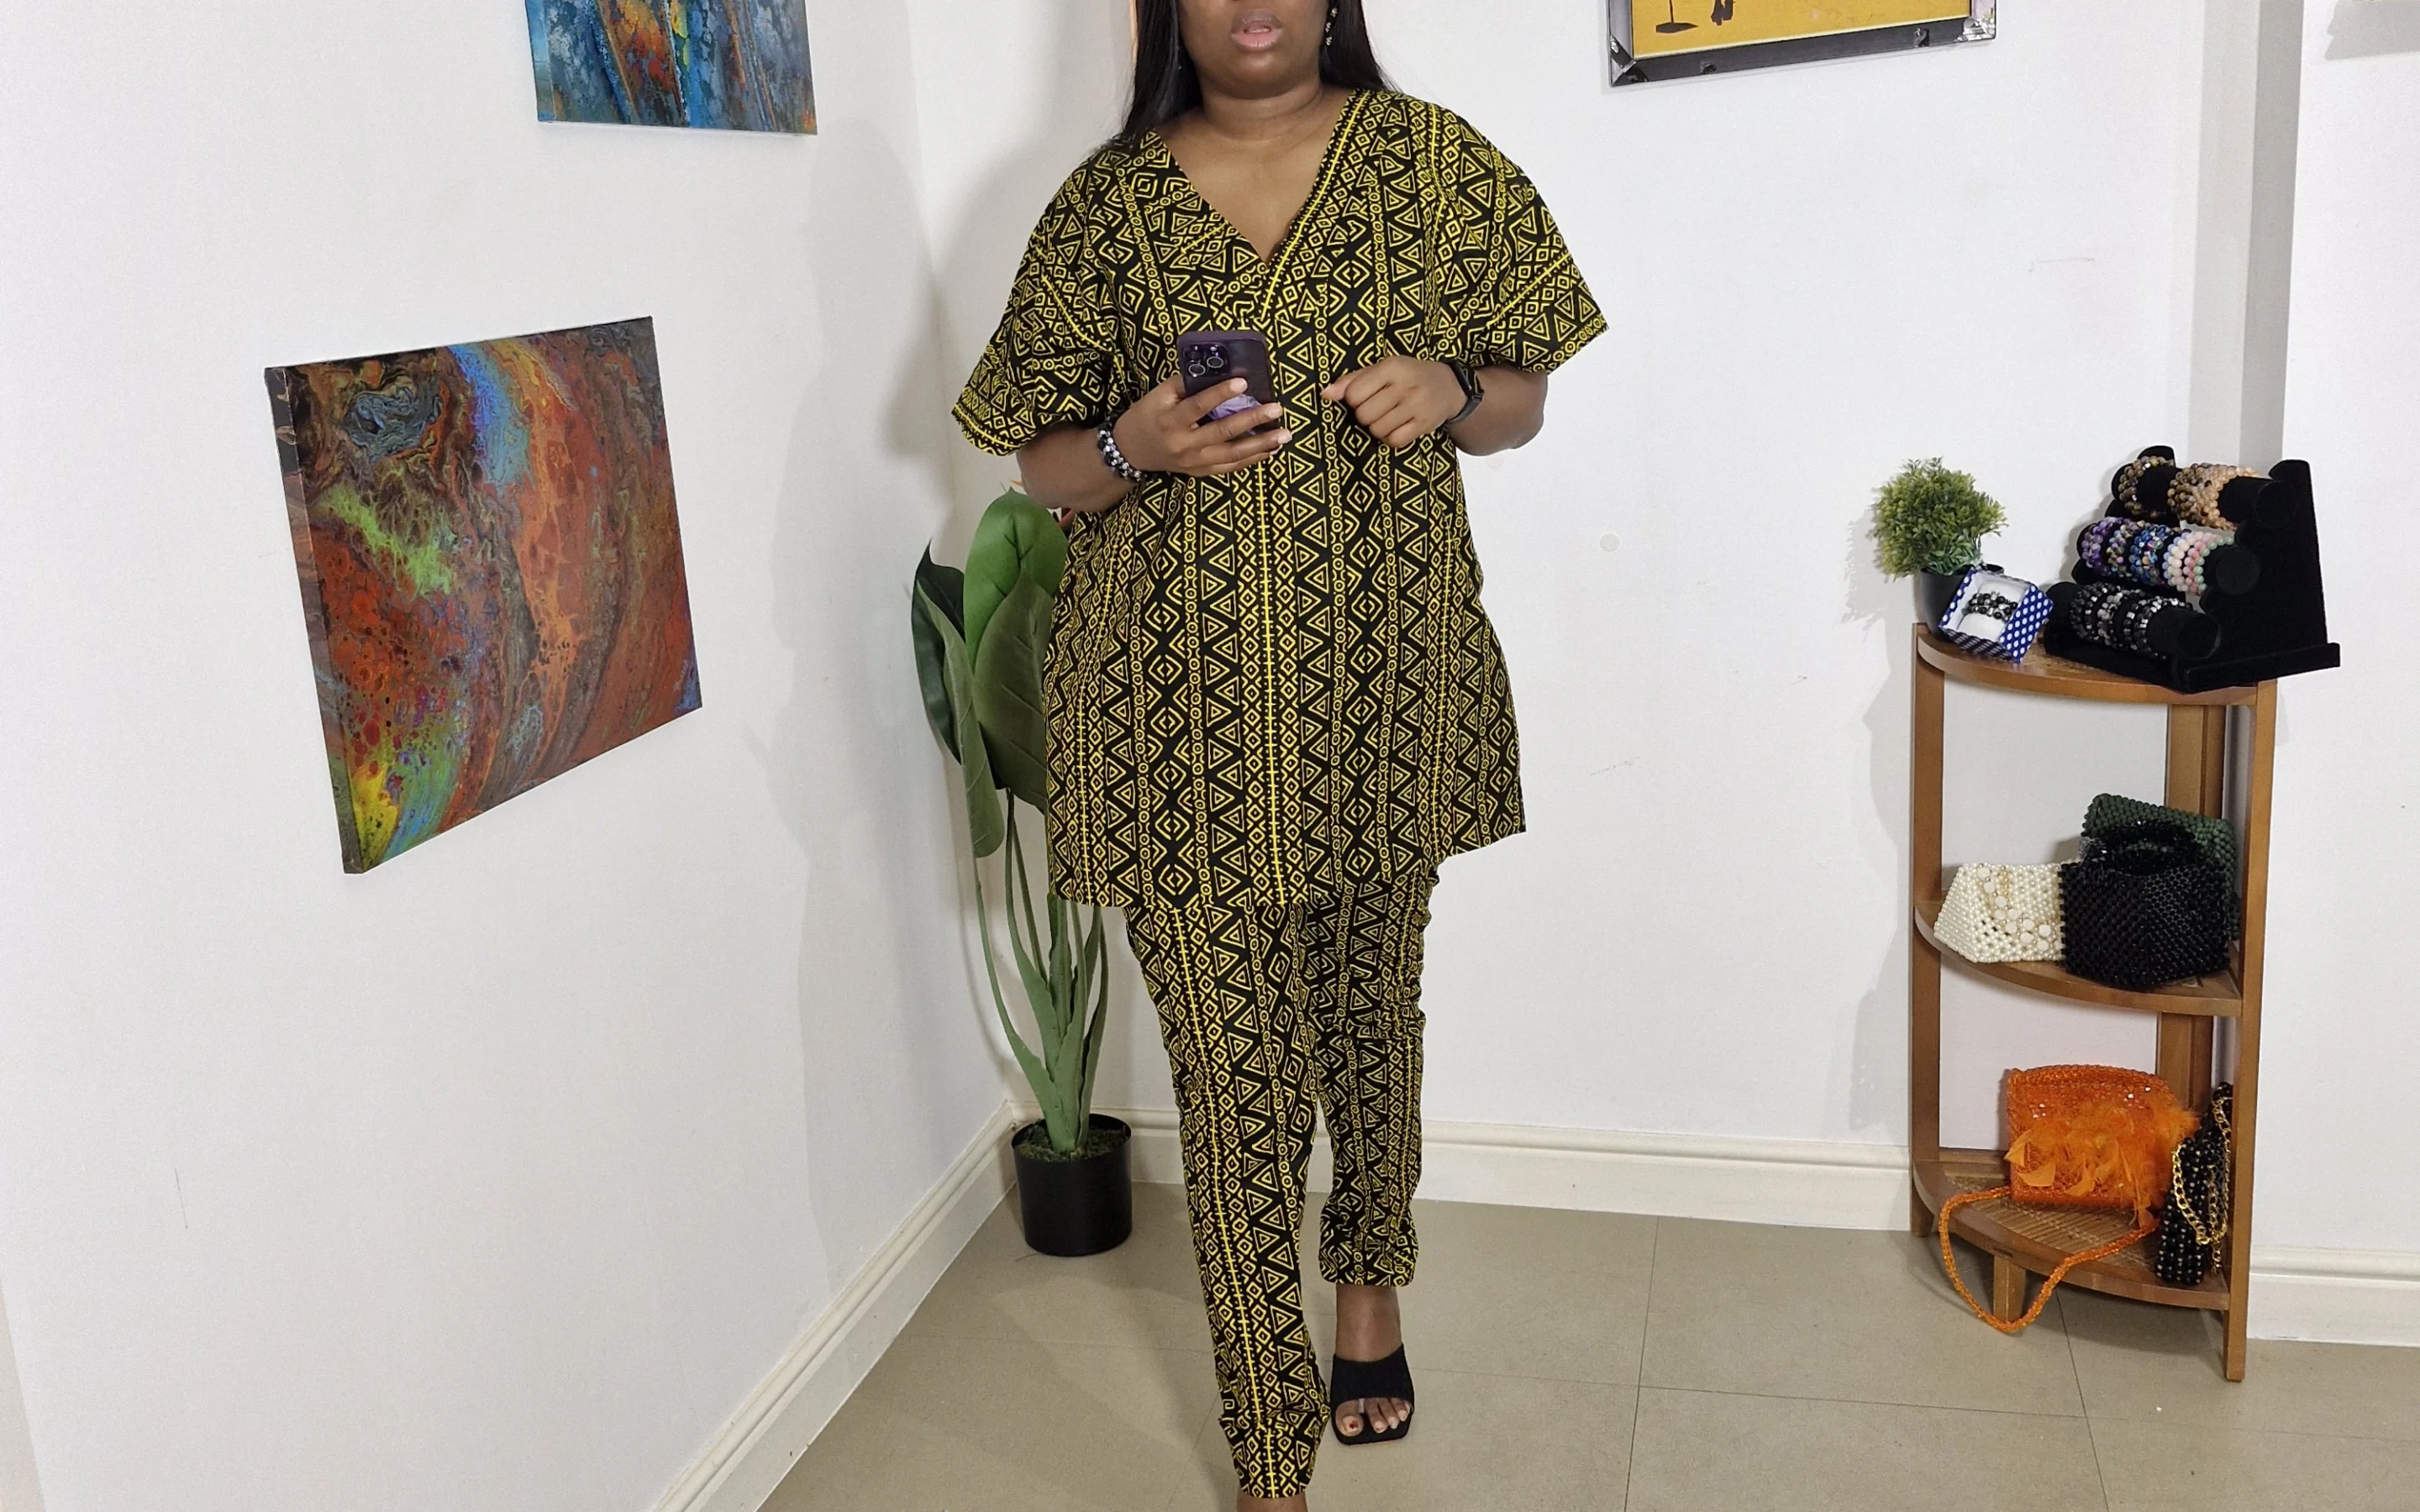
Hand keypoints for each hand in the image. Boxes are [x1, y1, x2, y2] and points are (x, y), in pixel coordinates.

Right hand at [1111, 374, 1291, 478]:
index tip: (1243, 382)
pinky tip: (1271, 450)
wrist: (1131, 451)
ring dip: (1261, 445)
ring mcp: (1194, 462)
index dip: (1220, 394)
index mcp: (1170, 421)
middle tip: (1276, 409)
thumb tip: (1217, 371)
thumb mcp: (1157, 396)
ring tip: (1284, 434)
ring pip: (1232, 455)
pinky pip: (1230, 467)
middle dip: (1252, 420)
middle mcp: (1184, 444)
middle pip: (1222, 432)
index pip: (1198, 406)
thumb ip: (1184, 384)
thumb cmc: (1146, 416)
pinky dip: (1252, 459)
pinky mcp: (1201, 472)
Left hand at [1322, 356, 1464, 448]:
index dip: (1353, 400)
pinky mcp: (1424, 425)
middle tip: (1378, 408)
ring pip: (1377, 430)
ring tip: (1388, 417)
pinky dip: (1391, 438)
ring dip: (1377, 428)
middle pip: (1364, 415)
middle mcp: (1405, 386)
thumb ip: (1353, 380)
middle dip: (1365, 415)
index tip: (1364, 396)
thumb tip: (1325, 394)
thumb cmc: (1408, 376)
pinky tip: (1397, 427)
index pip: (1354, 393)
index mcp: (1392, 367)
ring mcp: (1417, 406)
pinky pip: (1394, 441)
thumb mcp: (1383, 369)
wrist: (1448, 386)